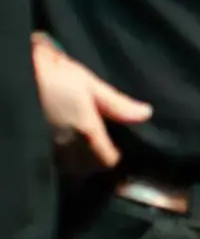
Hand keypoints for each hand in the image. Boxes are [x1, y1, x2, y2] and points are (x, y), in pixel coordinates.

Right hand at [33, 33, 152, 175]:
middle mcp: (66, 146)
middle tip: (99, 144)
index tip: (115, 144)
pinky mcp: (33, 144)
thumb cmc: (53, 73)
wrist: (14, 71)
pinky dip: (59, 156)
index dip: (113, 154)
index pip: (108, 160)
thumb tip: (146, 114)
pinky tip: (60, 142)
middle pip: (88, 167)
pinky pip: (52, 160)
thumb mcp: (87, 82)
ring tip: (79, 144)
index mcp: (86, 131)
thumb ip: (116, 103)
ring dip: (76, 160)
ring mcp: (46, 147)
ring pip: (69, 166)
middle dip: (94, 159)